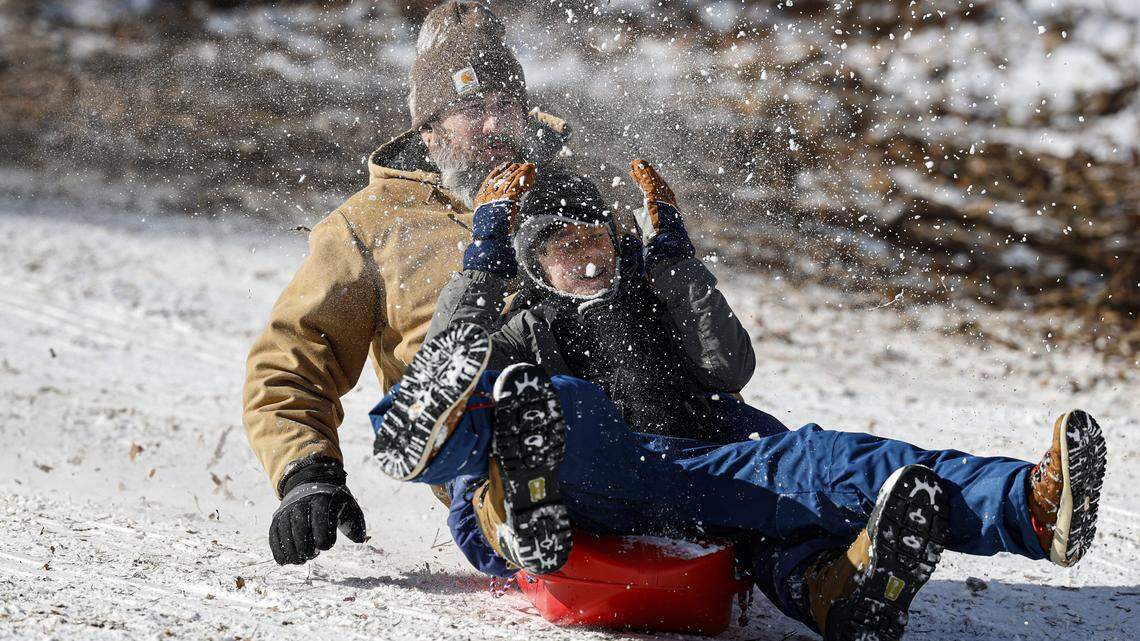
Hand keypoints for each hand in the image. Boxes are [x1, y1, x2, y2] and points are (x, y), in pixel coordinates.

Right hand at [269, 461, 366, 564]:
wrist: (310, 483)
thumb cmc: (332, 501)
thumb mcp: (347, 506)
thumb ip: (354, 523)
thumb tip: (360, 540)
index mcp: (322, 500)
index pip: (320, 520)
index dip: (323, 538)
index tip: (325, 546)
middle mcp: (301, 503)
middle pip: (300, 529)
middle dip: (305, 548)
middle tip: (311, 555)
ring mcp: (287, 510)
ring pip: (284, 533)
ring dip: (292, 552)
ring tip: (300, 560)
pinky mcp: (277, 518)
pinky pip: (274, 535)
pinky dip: (278, 550)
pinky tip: (286, 560)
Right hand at [465, 162, 536, 277]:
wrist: (490, 239)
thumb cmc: (488, 234)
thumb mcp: (488, 219)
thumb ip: (494, 209)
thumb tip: (504, 206)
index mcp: (481, 198)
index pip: (490, 179)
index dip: (499, 171)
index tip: (505, 165)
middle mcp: (489, 194)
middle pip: (503, 177)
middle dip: (513, 169)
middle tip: (521, 164)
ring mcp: (499, 196)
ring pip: (513, 179)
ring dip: (523, 172)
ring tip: (531, 166)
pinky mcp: (510, 199)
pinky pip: (521, 185)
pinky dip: (528, 178)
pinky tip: (533, 173)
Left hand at [627, 159, 693, 266]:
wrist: (669, 259)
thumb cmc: (661, 260)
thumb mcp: (650, 250)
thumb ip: (641, 244)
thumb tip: (631, 242)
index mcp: (668, 222)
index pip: (660, 203)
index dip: (652, 193)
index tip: (643, 187)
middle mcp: (670, 211)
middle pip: (659, 191)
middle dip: (648, 180)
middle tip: (636, 172)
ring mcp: (665, 206)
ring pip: (655, 185)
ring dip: (645, 174)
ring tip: (636, 164)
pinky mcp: (656, 203)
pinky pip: (650, 185)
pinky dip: (644, 174)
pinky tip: (637, 165)